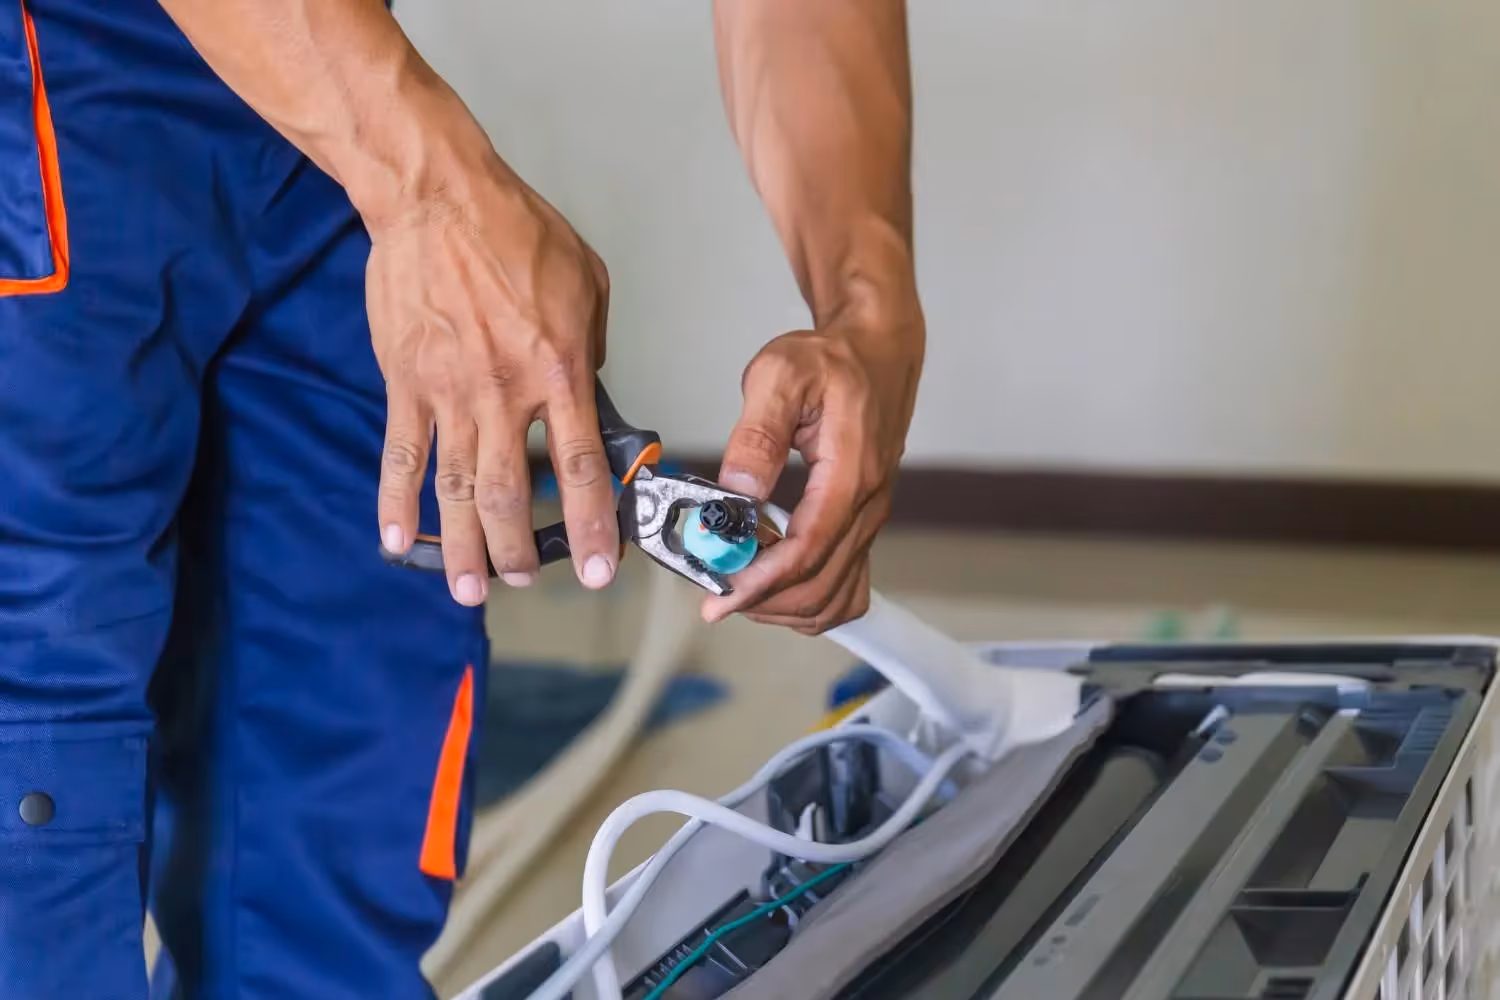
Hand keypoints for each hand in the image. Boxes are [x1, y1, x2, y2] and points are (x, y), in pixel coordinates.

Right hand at [366, 153, 617, 606]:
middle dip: (519, 551)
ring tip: (471, 590)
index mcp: (558, 370)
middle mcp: (503, 392)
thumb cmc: (516, 231)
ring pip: (455, 489)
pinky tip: (398, 543)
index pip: (580, 467)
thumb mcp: (588, 284)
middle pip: (509, 494)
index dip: (591, 526)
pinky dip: (398, 504)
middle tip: (524, 579)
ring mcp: (448, 392)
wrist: (436, 198)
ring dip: (462, 547)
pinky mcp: (404, 383)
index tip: (599, 569)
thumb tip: (586, 393)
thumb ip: (591, 349)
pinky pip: (401, 456)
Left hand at [701, 306, 923, 633]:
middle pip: (820, 585)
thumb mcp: (782, 375)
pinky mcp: (862, 522)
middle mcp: (868, 506)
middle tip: (714, 587)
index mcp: (851, 473)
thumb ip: (759, 433)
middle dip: (763, 599)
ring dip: (783, 604)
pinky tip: (772, 581)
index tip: (719, 599)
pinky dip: (807, 597)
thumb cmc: (832, 360)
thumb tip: (739, 490)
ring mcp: (869, 518)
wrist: (877, 350)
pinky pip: (844, 584)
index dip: (761, 583)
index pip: (807, 550)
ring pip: (834, 595)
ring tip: (738, 583)